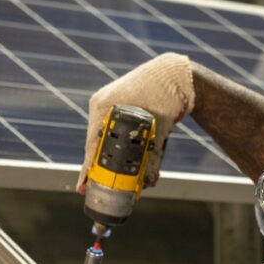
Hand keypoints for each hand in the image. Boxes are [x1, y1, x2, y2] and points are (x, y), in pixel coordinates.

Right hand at [78, 53, 195, 192]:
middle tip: (106, 187)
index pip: (92, 146)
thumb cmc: (167, 100)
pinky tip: (130, 158)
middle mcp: (101, 104)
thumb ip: (153, 159)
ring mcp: (108, 103)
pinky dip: (122, 144)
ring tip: (126, 176)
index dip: (88, 169)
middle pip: (97, 144)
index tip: (85, 187)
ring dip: (116, 157)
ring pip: (107, 138)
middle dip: (105, 168)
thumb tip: (148, 183)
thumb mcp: (159, 133)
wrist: (178, 76)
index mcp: (103, 107)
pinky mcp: (118, 104)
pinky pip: (114, 129)